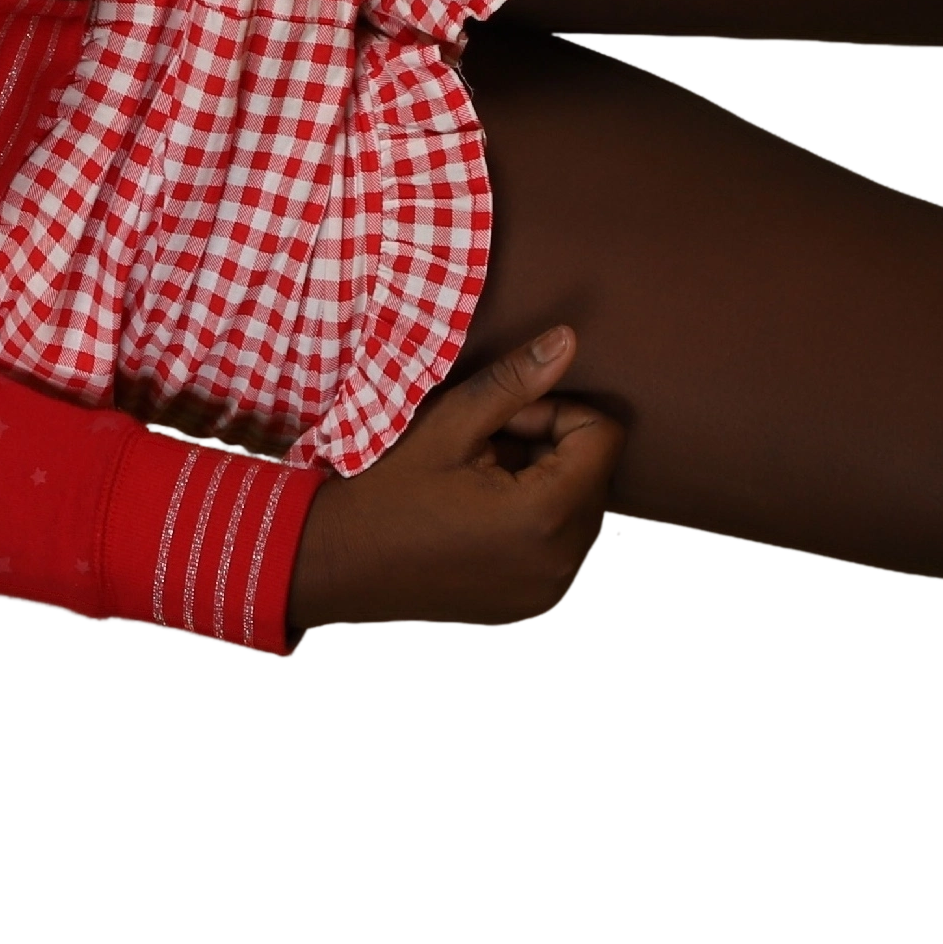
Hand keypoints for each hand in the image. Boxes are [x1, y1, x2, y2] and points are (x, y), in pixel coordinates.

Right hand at [285, 326, 624, 635]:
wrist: (338, 563)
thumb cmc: (385, 490)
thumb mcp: (447, 424)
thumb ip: (514, 382)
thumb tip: (570, 340)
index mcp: (544, 514)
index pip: (603, 436)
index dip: (556, 413)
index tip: (503, 421)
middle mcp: (561, 561)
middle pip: (596, 473)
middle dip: (550, 450)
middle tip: (485, 449)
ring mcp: (551, 589)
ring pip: (582, 509)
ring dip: (545, 485)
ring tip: (482, 483)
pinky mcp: (537, 603)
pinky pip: (564, 546)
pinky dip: (538, 523)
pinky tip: (485, 518)